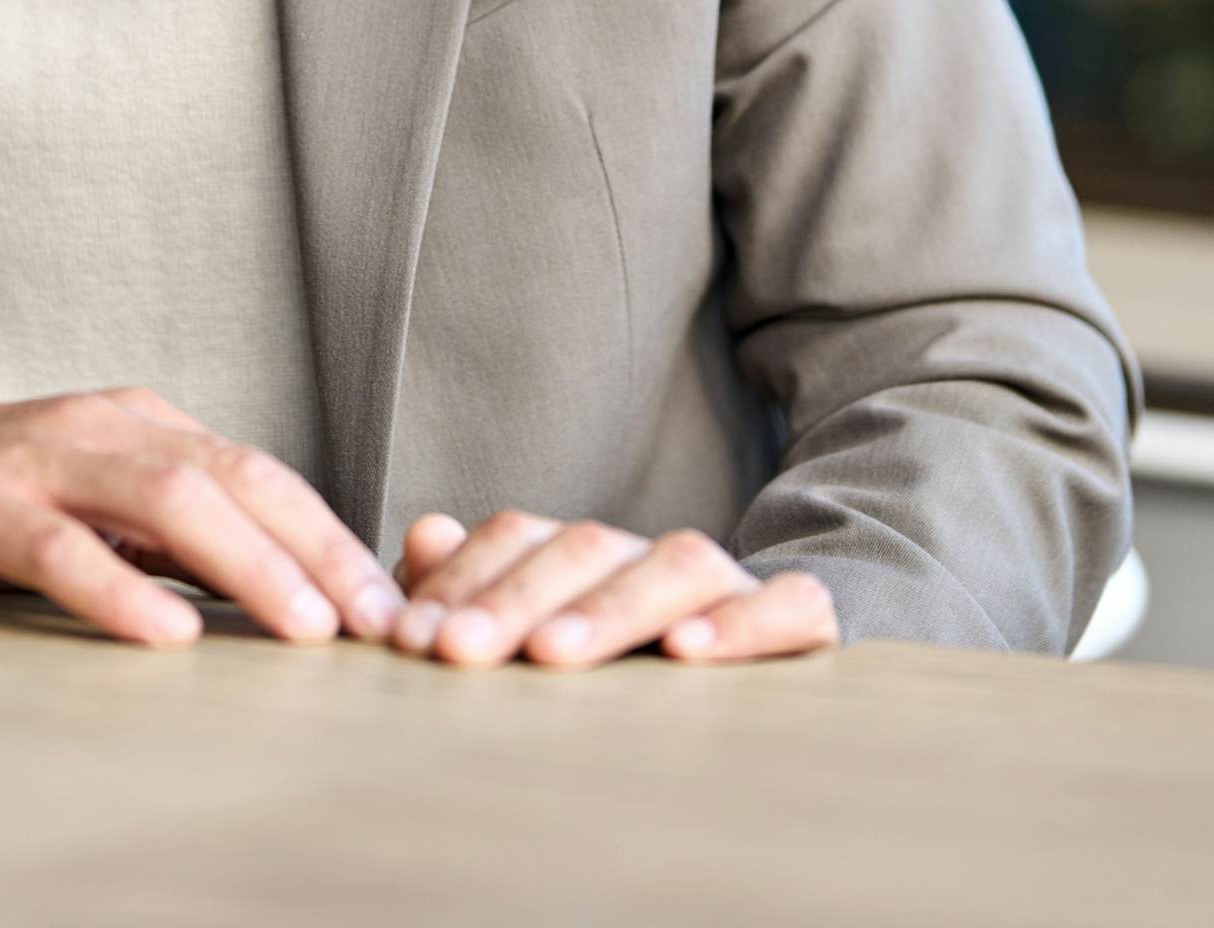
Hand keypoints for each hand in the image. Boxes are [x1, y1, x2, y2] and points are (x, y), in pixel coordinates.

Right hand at [0, 388, 401, 649]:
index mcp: (137, 424)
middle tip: (373, 620)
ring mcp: (36, 463)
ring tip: (301, 625)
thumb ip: (162, 528)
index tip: (385, 600)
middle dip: (316, 549)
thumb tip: (267, 585)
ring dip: (246, 564)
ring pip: (166, 501)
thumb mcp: (82, 494)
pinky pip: (60, 547)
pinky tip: (167, 633)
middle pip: (234, 477)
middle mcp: (99, 428)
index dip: (329, 533)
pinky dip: (121, 589)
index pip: (259, 473)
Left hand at [388, 511, 840, 668]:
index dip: (463, 579)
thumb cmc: (616, 674)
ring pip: (680, 561)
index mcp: (585, 556)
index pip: (520, 536)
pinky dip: (743, 622)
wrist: (758, 678)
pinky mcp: (801, 623)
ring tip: (552, 654)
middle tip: (458, 650)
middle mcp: (653, 557)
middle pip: (587, 546)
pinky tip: (685, 652)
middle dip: (515, 597)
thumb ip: (475, 591)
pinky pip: (791, 605)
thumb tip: (425, 535)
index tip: (411, 638)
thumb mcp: (534, 636)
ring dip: (611, 607)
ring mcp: (731, 586)